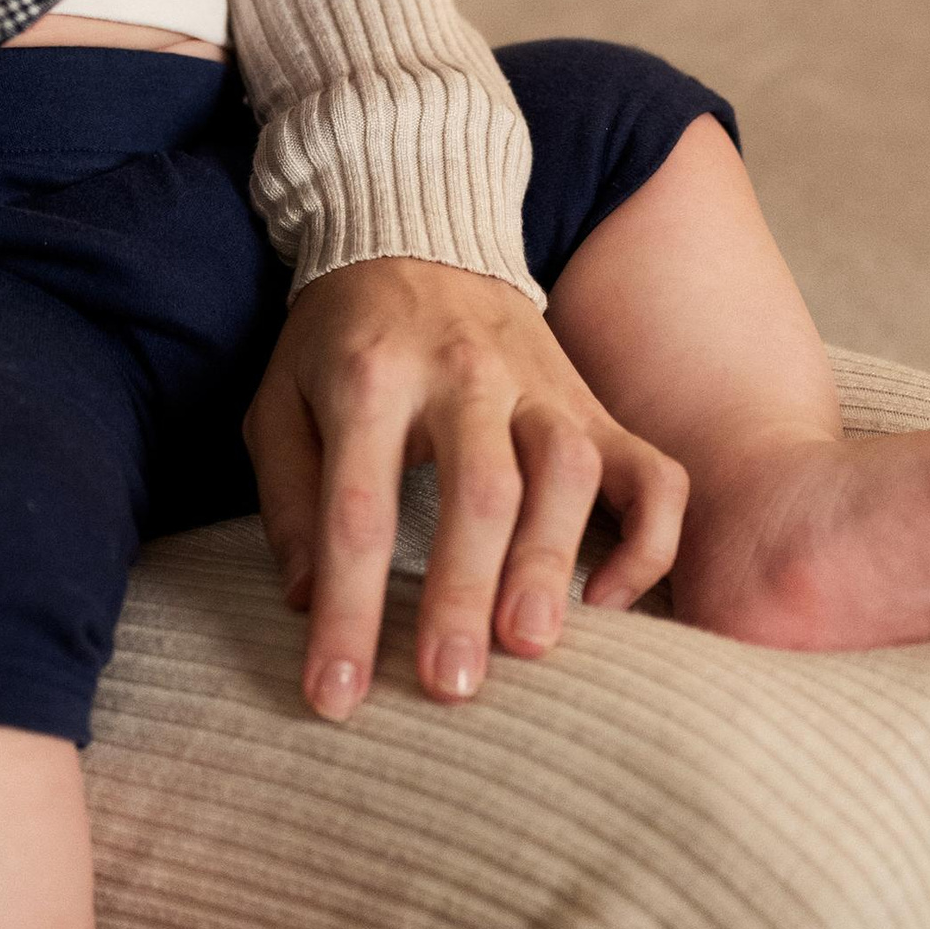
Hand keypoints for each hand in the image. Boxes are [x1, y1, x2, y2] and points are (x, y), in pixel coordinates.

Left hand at [244, 253, 686, 714]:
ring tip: (531, 645)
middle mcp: (464, 378)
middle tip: (451, 685)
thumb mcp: (279, 400)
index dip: (348, 612)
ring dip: (553, 560)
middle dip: (463, 591)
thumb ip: (289, 496)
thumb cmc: (339, 341)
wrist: (416, 230)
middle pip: (477, 489)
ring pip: (567, 469)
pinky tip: (613, 601)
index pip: (358, 510)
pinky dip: (649, 539)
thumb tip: (306, 599)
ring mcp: (540, 387)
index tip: (334, 699)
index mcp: (370, 378)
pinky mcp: (594, 402)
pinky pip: (651, 471)